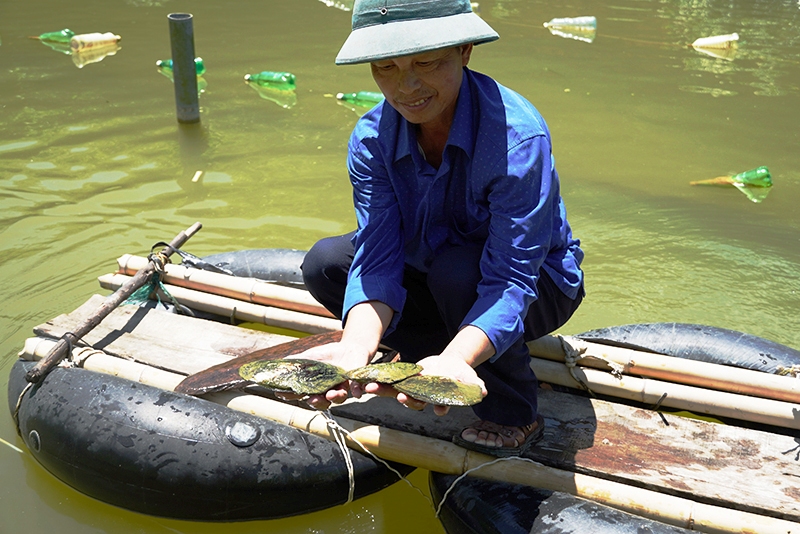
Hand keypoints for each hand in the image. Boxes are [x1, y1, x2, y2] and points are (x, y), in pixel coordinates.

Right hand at [278, 341, 371, 409]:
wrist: (349, 348)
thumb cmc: (327, 355)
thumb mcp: (310, 356)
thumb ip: (296, 361)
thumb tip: (278, 364)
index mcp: (314, 387)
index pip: (301, 394)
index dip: (292, 396)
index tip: (283, 393)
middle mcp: (326, 391)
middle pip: (320, 403)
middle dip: (316, 403)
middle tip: (312, 399)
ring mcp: (340, 388)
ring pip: (338, 399)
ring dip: (334, 398)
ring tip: (331, 394)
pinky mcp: (354, 383)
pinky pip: (356, 390)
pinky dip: (356, 391)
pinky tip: (356, 393)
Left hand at [364, 354, 486, 415]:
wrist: (451, 366)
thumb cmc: (461, 375)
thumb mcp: (471, 379)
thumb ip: (476, 385)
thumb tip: (483, 390)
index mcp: (441, 398)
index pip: (439, 405)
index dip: (437, 407)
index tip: (437, 408)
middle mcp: (424, 397)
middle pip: (414, 401)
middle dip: (406, 401)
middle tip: (400, 398)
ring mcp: (413, 389)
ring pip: (396, 393)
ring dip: (384, 391)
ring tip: (372, 388)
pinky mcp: (405, 380)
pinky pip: (390, 382)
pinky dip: (379, 381)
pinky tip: (367, 379)